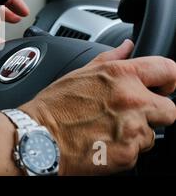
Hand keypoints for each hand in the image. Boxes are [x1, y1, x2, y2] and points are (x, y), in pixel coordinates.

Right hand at [20, 40, 175, 174]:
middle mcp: (132, 101)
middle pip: (169, 109)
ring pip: (151, 134)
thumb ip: (110, 58)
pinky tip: (102, 143)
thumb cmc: (54, 105)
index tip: (165, 85)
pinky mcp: (127, 155)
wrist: (39, 137)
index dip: (169, 79)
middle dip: (154, 112)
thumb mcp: (80, 73)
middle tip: (130, 114)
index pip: (168, 70)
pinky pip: (136, 153)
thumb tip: (127, 46)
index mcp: (120, 75)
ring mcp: (132, 130)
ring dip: (135, 133)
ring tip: (106, 130)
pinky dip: (123, 150)